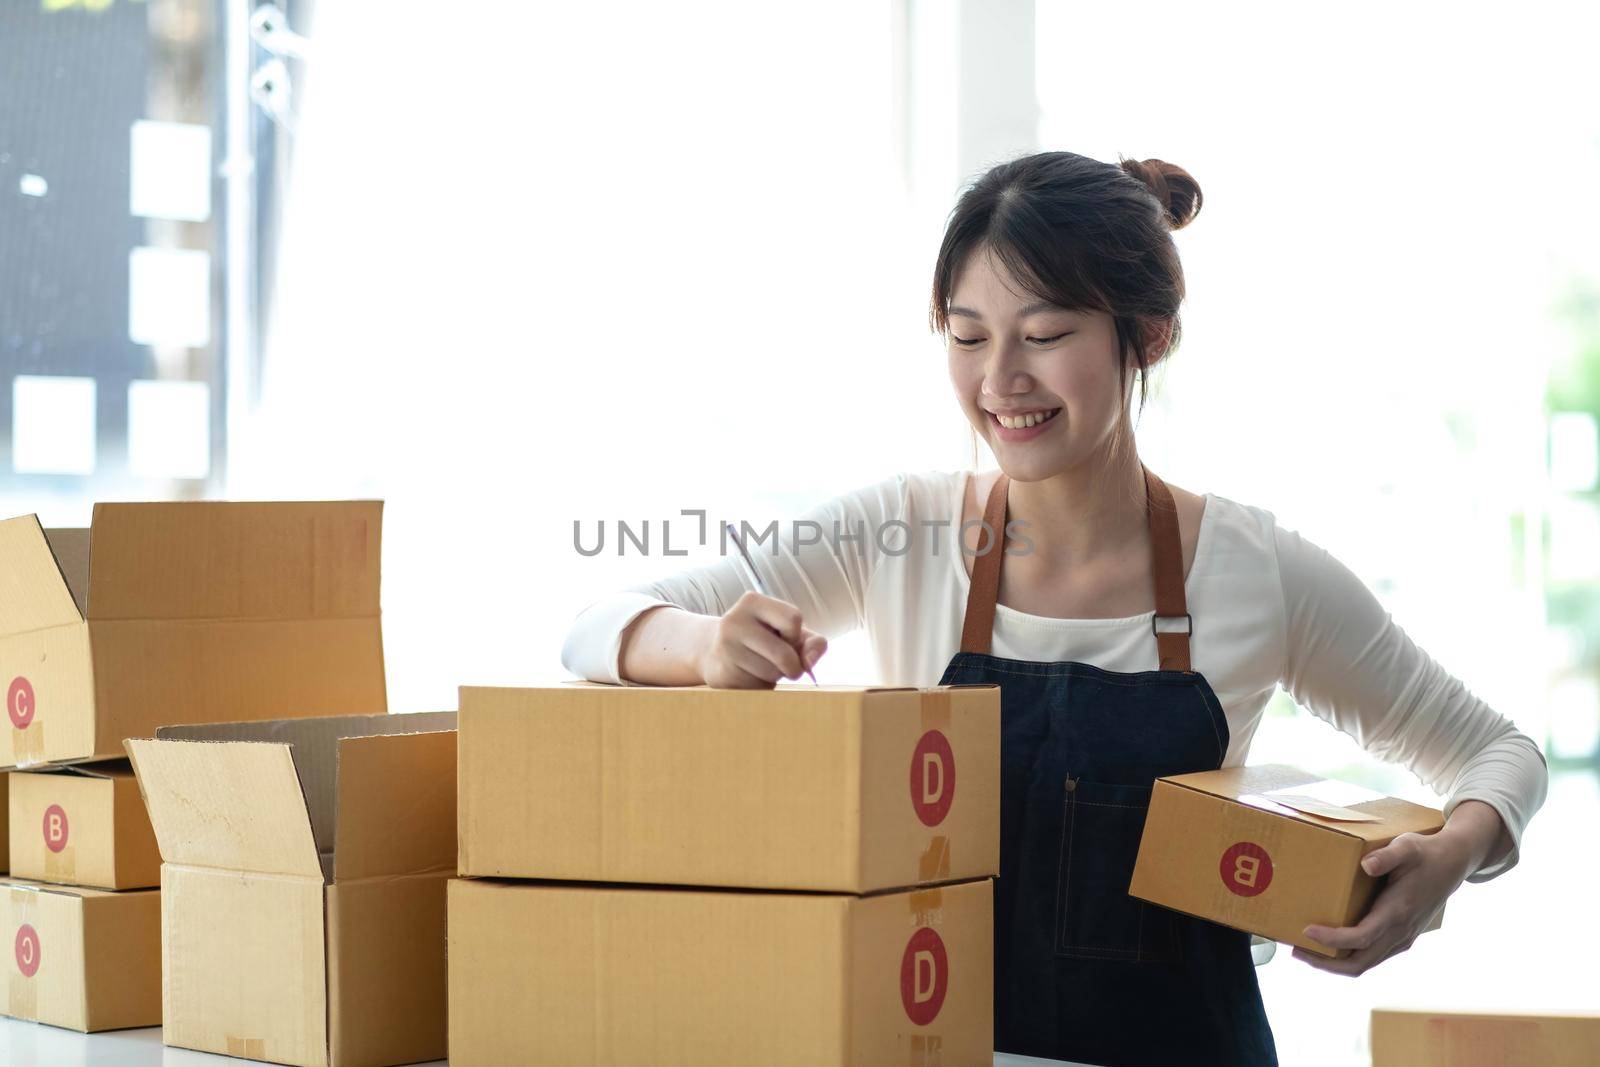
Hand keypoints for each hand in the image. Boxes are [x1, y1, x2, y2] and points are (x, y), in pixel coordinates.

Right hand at [699, 590, 826, 688]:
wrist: (718, 656)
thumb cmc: (764, 643)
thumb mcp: (792, 635)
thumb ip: (813, 644)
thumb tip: (810, 663)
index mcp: (753, 601)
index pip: (793, 618)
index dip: (795, 636)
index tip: (785, 639)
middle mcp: (734, 619)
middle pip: (784, 653)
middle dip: (791, 665)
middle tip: (781, 663)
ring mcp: (724, 646)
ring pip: (771, 673)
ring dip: (774, 677)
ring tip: (760, 666)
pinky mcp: (720, 672)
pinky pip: (755, 687)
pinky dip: (760, 687)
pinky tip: (748, 676)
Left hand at [1293, 800, 1504, 975]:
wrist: (1453, 863)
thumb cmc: (1425, 853)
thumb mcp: (1408, 846)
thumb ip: (1388, 855)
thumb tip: (1366, 864)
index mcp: (1398, 911)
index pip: (1361, 938)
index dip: (1333, 939)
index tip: (1306, 930)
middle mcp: (1400, 931)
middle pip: (1360, 962)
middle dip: (1325, 963)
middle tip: (1294, 950)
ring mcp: (1402, 938)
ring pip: (1366, 963)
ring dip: (1334, 963)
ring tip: (1305, 951)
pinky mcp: (1401, 937)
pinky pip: (1372, 956)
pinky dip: (1349, 956)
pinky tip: (1330, 946)